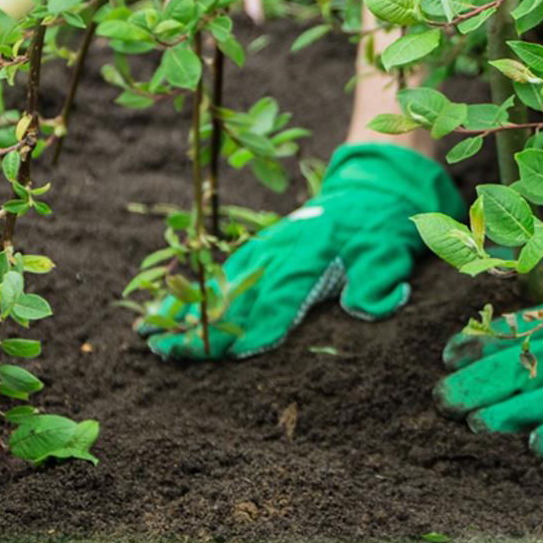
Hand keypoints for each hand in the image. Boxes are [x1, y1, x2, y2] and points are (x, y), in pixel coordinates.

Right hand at [145, 143, 463, 359]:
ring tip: (150, 334)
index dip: (253, 326)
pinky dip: (193, 290)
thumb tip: (361, 307)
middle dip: (201, 324)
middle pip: (236, 292)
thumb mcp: (391, 253)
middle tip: (165, 350)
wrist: (373, 189)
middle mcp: (279, 250)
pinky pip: (222, 271)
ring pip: (220, 281)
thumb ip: (378, 284)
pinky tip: (167, 308)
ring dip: (185, 308)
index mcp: (310, 253)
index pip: (278, 298)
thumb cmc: (382, 228)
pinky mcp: (260, 248)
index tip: (226, 353)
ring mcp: (266, 247)